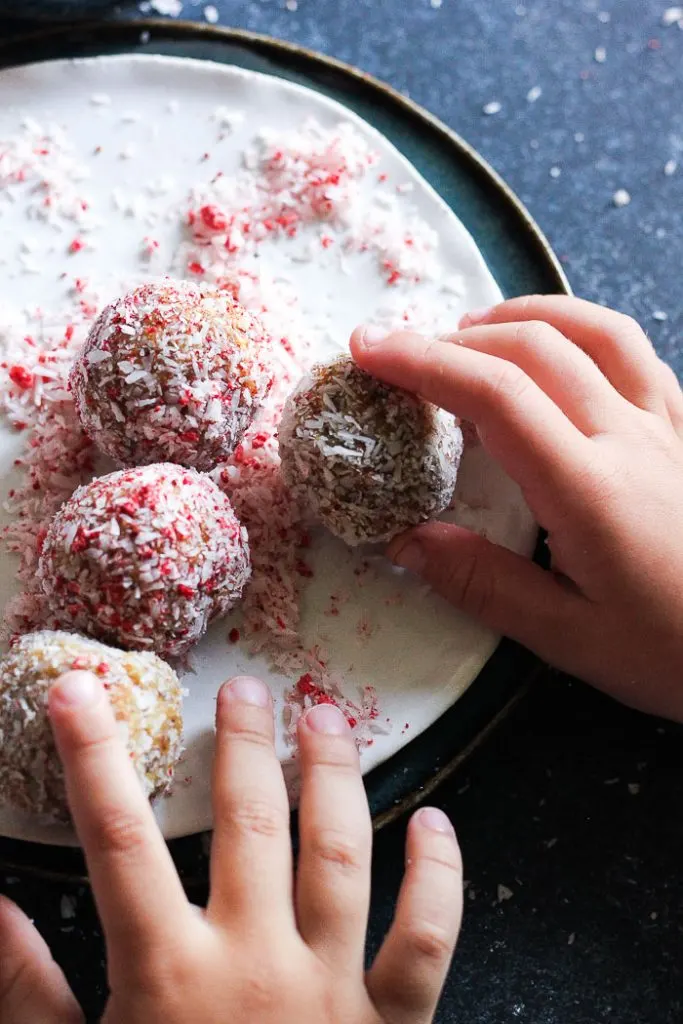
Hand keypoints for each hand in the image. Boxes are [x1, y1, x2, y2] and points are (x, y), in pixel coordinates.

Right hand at [0, 672, 461, 1022]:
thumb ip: (24, 998)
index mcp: (168, 976)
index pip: (117, 839)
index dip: (92, 757)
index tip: (77, 690)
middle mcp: (255, 966)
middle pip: (249, 824)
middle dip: (241, 744)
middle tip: (243, 685)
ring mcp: (332, 992)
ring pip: (341, 854)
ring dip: (334, 775)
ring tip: (325, 714)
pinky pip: (427, 941)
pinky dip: (438, 878)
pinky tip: (434, 821)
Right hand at [351, 295, 682, 720]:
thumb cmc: (679, 654)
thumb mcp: (572, 640)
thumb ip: (485, 585)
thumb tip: (405, 541)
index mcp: (590, 488)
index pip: (495, 393)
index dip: (421, 361)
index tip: (366, 351)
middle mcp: (631, 436)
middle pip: (534, 346)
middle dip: (454, 336)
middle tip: (400, 354)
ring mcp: (669, 424)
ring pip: (593, 329)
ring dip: (521, 316)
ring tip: (470, 333)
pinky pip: (635, 351)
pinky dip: (580, 331)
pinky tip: (558, 354)